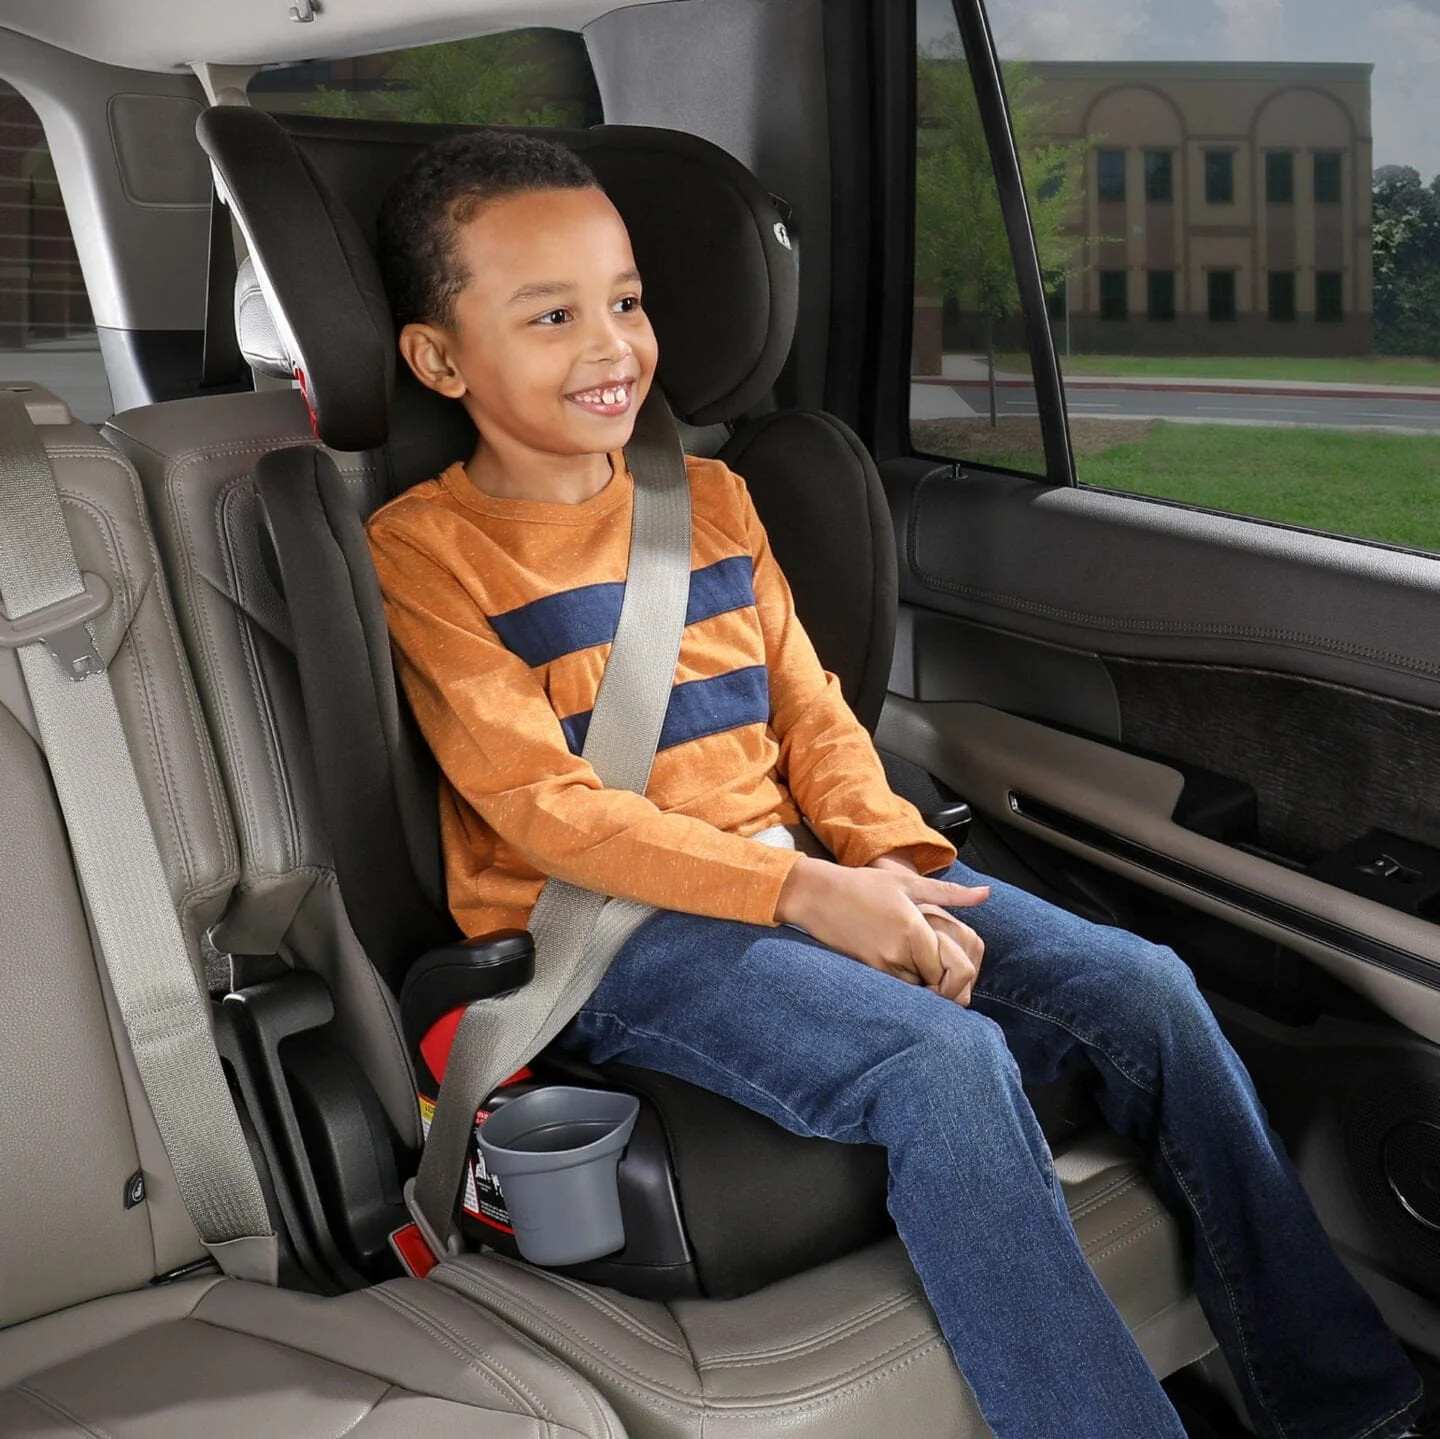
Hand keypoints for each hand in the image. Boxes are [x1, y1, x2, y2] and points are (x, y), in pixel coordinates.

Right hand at [776, 856, 988, 999]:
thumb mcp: (908, 884)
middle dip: (941, 975)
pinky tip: (896, 958)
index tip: (951, 955)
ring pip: (915, 990)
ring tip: (914, 954)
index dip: (955, 966)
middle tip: (935, 957)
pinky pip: (895, 988)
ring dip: (921, 979)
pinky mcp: (867, 973)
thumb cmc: (863, 885)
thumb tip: (986, 894)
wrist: (817, 895)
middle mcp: (898, 954)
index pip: (951, 968)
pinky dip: (902, 979)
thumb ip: (950, 893)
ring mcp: (880, 967)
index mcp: (913, 931)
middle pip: (935, 984)